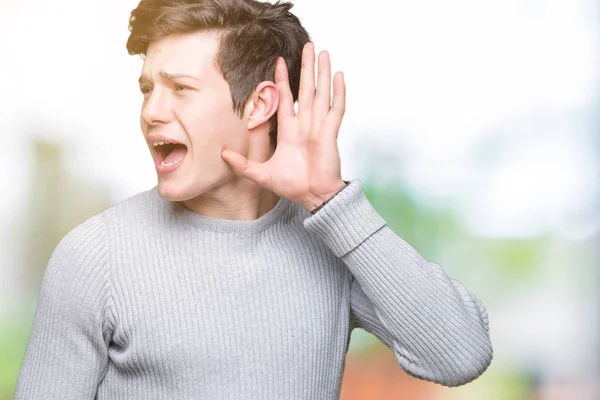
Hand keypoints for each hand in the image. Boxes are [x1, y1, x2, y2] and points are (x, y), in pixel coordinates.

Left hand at [221, 42, 346, 211]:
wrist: (313, 197)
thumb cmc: (293, 187)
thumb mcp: (261, 174)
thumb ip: (242, 165)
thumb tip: (222, 155)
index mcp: (290, 131)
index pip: (286, 98)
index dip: (283, 80)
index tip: (279, 61)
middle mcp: (305, 124)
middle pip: (306, 88)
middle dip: (306, 67)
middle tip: (308, 45)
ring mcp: (319, 126)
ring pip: (321, 92)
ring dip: (322, 72)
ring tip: (324, 52)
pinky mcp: (330, 132)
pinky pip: (336, 108)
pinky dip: (339, 92)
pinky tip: (339, 75)